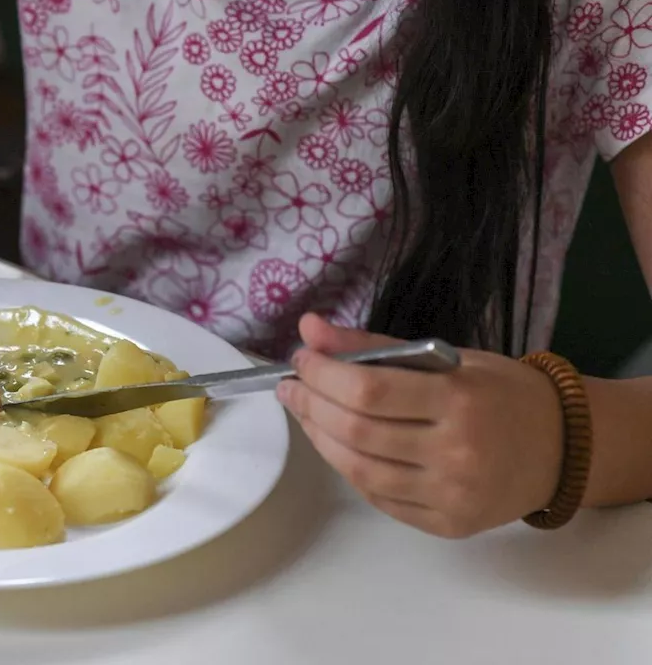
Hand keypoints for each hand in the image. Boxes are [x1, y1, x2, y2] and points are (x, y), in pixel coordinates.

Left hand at [277, 314, 564, 537]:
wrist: (563, 448)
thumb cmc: (500, 393)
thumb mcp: (448, 357)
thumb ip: (375, 347)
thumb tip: (309, 329)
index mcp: (459, 400)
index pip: (368, 389)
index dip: (322, 375)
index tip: (299, 360)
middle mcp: (456, 452)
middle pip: (357, 432)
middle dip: (311, 406)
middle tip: (291, 387)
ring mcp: (451, 494)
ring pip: (359, 470)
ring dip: (321, 439)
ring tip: (307, 414)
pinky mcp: (447, 524)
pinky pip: (379, 497)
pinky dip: (349, 469)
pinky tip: (338, 445)